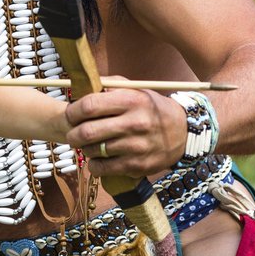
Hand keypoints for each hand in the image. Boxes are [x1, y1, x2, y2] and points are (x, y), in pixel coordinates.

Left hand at [64, 83, 186, 177]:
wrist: (184, 132)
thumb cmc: (151, 108)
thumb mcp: (135, 90)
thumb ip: (109, 86)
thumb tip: (80, 87)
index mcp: (131, 100)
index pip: (89, 106)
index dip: (73, 111)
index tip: (70, 114)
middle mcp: (134, 123)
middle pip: (87, 131)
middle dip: (72, 133)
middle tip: (72, 133)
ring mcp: (136, 147)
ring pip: (93, 151)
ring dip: (84, 149)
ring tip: (88, 145)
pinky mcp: (137, 166)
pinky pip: (103, 169)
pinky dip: (93, 165)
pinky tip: (96, 159)